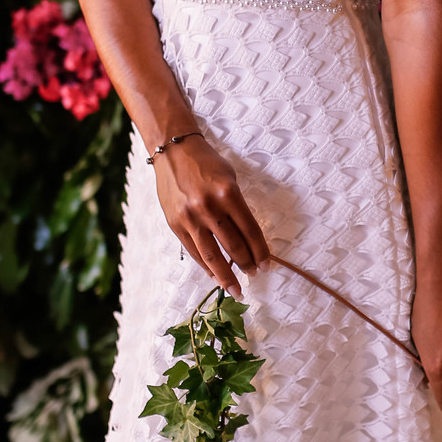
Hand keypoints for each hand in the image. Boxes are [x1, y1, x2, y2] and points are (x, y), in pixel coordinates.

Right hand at [153, 137, 270, 295]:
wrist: (173, 151)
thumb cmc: (206, 164)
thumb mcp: (230, 179)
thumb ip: (238, 207)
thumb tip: (249, 239)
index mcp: (228, 193)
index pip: (250, 230)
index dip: (261, 251)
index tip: (267, 264)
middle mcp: (209, 207)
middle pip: (233, 246)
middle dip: (247, 264)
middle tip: (255, 275)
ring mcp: (190, 218)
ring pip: (212, 256)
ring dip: (227, 276)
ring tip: (236, 289)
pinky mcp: (175, 225)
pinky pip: (194, 252)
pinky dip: (206, 267)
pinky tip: (216, 276)